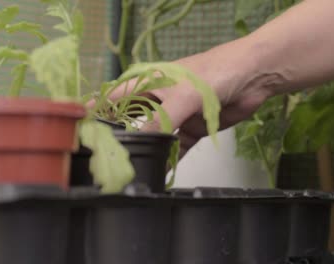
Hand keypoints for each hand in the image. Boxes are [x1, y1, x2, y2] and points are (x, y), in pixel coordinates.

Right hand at [105, 43, 272, 157]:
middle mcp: (158, 99)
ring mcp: (175, 115)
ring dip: (145, 150)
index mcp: (149, 82)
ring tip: (130, 168)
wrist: (253, 77)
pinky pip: (176, 147)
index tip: (79, 128)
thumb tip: (139, 140)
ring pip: (153, 136)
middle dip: (120, 136)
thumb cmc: (216, 72)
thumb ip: (162, 118)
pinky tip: (160, 172)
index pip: (115, 95)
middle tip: (105, 157)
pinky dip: (169, 158)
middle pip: (132, 119)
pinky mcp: (192, 128)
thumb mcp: (184, 95)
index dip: (97, 109)